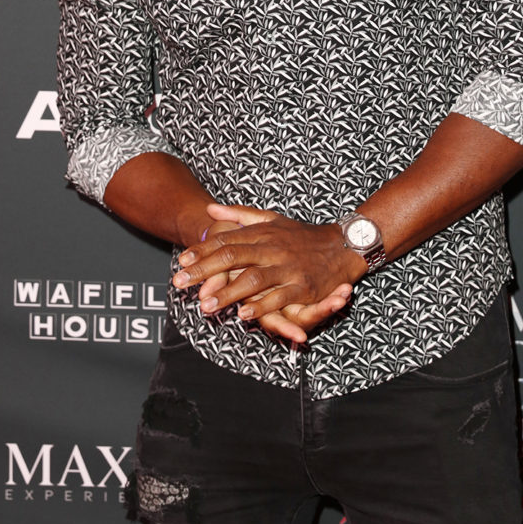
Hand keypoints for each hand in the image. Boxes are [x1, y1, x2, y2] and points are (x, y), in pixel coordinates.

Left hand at [174, 203, 364, 341]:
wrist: (343, 245)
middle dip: (204, 271)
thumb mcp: (271, 219)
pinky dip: (261, 306)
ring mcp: (288, 267)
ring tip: (205, 305)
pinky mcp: (303, 286)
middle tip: (179, 284)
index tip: (182, 262)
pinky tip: (243, 314)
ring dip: (227, 294)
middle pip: (233, 257)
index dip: (202, 251)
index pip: (226, 241)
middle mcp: (272, 248)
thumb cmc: (302, 235)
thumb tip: (210, 209)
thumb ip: (239, 215)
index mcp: (263, 233)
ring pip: (252, 279)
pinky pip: (279, 297)